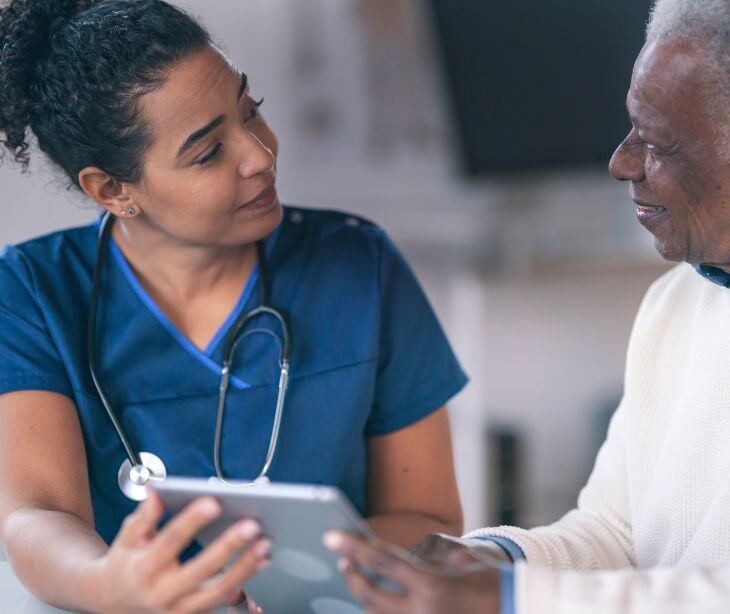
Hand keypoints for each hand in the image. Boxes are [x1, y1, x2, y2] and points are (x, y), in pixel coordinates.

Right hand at [89, 488, 270, 612]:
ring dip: (245, 568)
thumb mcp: (126, 537)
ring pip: (217, 592)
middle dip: (228, 546)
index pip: (170, 541)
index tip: (213, 502)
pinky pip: (223, 601)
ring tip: (265, 544)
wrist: (111, 602)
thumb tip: (156, 491)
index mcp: (143, 568)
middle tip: (252, 525)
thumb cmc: (124, 563)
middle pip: (200, 570)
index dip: (192, 521)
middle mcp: (161, 593)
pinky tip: (261, 562)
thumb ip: (144, 515)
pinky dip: (245, 582)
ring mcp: (178, 610)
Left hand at [324, 531, 499, 613]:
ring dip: (362, 595)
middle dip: (352, 576)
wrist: (510, 610)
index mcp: (431, 585)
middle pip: (369, 595)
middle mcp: (422, 612)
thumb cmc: (486, 580)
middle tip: (343, 560)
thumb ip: (423, 556)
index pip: (382, 560)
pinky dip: (378, 610)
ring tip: (356, 577)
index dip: (354, 547)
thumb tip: (391, 554)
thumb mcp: (457, 559)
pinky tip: (373, 597)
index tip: (331, 537)